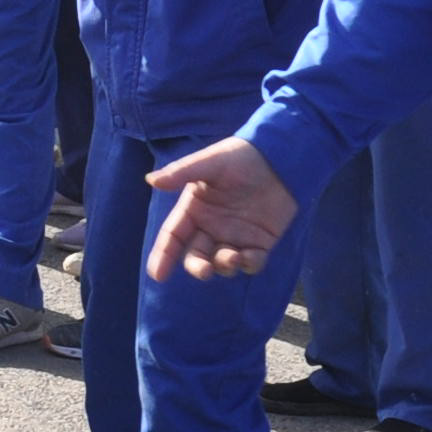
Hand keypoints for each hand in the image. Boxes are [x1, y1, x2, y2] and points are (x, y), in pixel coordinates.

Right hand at [143, 136, 297, 278]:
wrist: (280, 158)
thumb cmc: (241, 157)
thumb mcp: (210, 162)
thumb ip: (182, 173)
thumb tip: (151, 181)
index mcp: (194, 210)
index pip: (174, 236)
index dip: (163, 255)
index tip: (157, 275)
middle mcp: (211, 227)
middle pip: (196, 256)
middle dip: (197, 267)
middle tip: (205, 270)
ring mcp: (235, 237)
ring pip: (222, 263)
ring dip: (224, 266)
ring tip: (233, 257)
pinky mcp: (259, 242)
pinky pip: (251, 262)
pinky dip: (249, 264)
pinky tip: (251, 256)